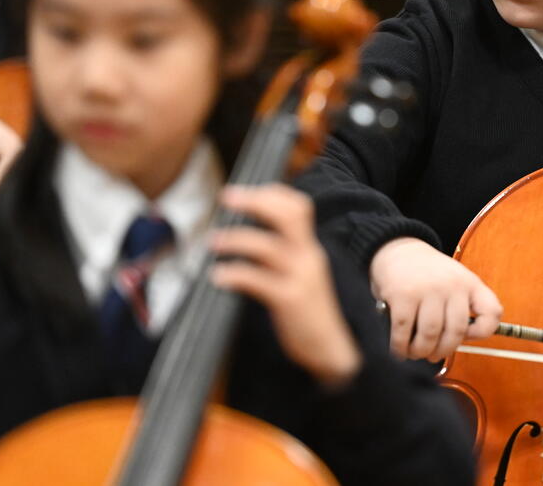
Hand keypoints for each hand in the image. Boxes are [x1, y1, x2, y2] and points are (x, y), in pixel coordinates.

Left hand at [210, 185, 362, 388]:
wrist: (330, 349)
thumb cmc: (307, 313)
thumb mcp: (300, 275)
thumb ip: (281, 255)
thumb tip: (247, 235)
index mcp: (310, 249)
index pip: (298, 206)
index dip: (272, 192)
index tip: (242, 191)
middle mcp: (308, 257)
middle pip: (288, 215)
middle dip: (255, 201)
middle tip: (226, 197)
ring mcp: (301, 278)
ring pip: (269, 246)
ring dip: (236, 239)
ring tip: (212, 241)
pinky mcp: (290, 300)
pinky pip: (258, 280)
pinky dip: (235, 274)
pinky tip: (218, 277)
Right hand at [369, 237, 501, 360]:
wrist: (398, 251)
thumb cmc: (428, 275)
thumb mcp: (456, 281)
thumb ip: (463, 307)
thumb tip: (462, 341)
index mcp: (470, 284)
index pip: (492, 312)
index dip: (483, 332)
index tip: (467, 337)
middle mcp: (452, 285)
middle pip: (456, 332)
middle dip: (442, 351)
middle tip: (432, 355)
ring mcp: (427, 289)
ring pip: (430, 335)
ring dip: (420, 351)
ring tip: (415, 352)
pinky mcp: (402, 295)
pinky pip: (403, 331)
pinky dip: (400, 346)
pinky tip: (400, 349)